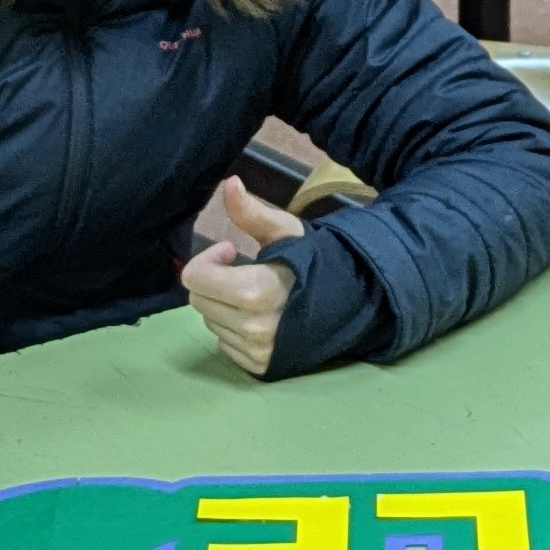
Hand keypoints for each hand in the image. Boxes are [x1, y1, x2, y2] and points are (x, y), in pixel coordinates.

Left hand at [179, 175, 301, 377]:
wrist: (355, 302)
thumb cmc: (316, 262)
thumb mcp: (286, 231)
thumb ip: (251, 212)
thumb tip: (229, 183)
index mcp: (254, 291)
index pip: (194, 279)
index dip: (207, 259)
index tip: (231, 251)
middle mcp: (252, 327)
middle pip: (198, 300)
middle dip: (214, 280)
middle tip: (241, 270)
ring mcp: (256, 351)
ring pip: (211, 322)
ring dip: (223, 304)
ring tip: (254, 294)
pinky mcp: (260, 366)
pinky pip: (225, 344)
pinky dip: (234, 328)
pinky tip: (259, 316)